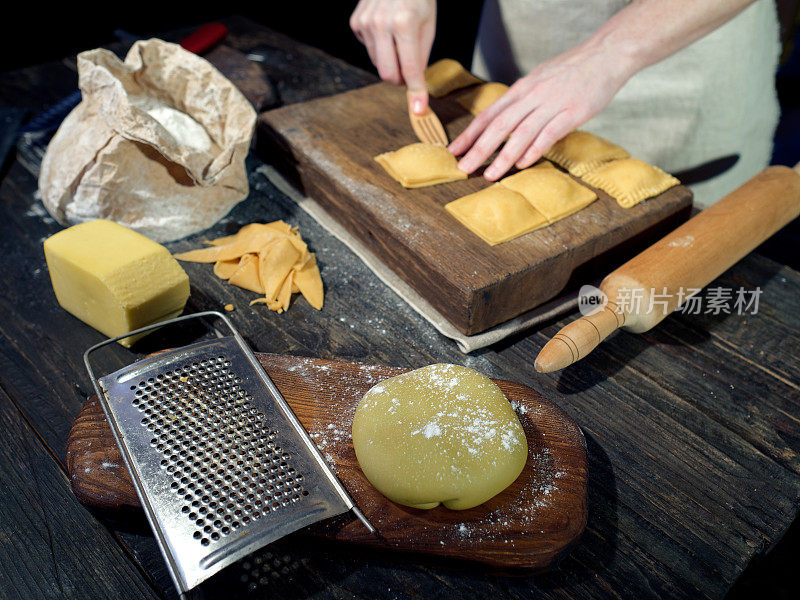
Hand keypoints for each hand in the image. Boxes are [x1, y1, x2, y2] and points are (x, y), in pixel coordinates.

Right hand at [350, 0, 435, 114]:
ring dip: (390, 61)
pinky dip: (379, 46)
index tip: (419, 110)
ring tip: (399, 41)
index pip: (410, 69)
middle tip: (408, 74)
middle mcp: (381, 24)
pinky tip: (385, 30)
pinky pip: (368, 49)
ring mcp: (365, 23)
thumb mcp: (428, 26)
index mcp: (404, 24)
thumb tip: (416, 89)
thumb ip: (420, 58)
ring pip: (378, 63)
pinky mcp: (356, 23)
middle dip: (399, 80)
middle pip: (387, 74)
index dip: (416, 92)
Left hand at [449, 41, 635, 180]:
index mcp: (521, 89)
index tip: (454, 151)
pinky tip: (522, 164)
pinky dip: (534, 150)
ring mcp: (552, 104)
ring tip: (489, 174)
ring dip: (502, 157)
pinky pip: (548, 134)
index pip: (488, 114)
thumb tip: (503, 119)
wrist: (605, 55)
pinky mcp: (572, 113)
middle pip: (498, 126)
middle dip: (478, 149)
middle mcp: (532, 96)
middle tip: (462, 168)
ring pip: (520, 134)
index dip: (469, 134)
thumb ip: (521, 100)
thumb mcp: (538, 79)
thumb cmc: (571, 70)